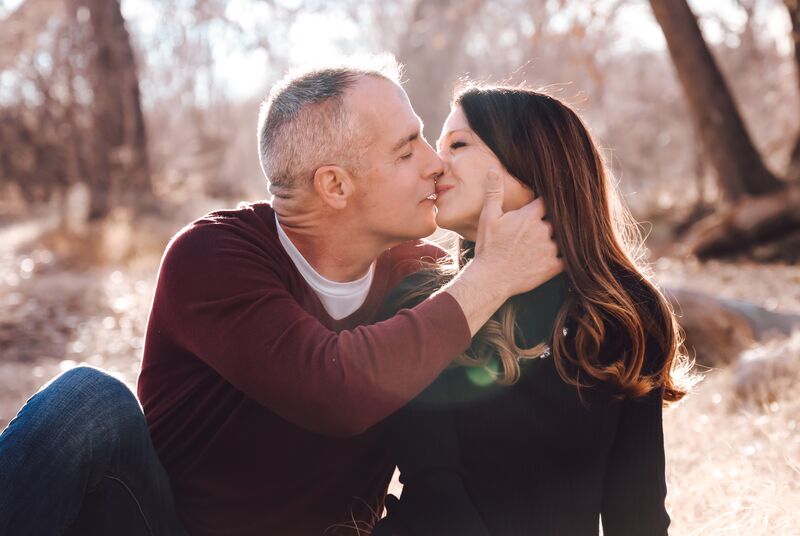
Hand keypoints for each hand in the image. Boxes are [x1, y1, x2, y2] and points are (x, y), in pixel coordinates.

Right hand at [473, 169, 563, 296]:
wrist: (490, 278)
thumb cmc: (488, 247)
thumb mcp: (488, 217)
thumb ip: (494, 193)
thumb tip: (493, 170)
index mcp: (530, 216)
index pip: (548, 201)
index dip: (547, 203)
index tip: (546, 205)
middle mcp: (543, 230)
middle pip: (557, 220)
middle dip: (553, 222)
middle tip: (547, 226)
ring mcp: (550, 249)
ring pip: (564, 238)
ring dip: (560, 239)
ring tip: (555, 241)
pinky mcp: (553, 266)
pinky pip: (569, 259)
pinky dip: (569, 258)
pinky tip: (566, 257)